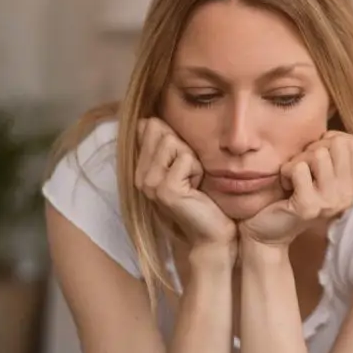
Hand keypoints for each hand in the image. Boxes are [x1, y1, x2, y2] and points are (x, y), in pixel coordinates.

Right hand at [135, 118, 236, 249]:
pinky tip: (196, 189)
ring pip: (173, 142)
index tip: (183, 164)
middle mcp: (140, 176)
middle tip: (190, 175)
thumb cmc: (204, 199)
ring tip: (193, 182)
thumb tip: (149, 119)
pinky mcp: (165, 189)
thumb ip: (167, 145)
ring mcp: (150, 183)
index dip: (175, 138)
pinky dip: (197, 170)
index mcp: (141, 169)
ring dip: (192, 160)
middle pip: (162, 131)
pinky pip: (185, 158)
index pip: (149, 126)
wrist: (211, 233)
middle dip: (185, 148)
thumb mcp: (184, 167)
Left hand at [239, 131, 352, 246]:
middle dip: (313, 149)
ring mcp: (329, 202)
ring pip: (318, 154)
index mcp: (351, 185)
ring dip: (298, 161)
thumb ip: (331, 156)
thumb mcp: (318, 175)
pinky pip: (299, 168)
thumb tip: (331, 133)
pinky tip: (285, 186)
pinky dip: (286, 172)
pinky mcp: (309, 207)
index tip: (315, 156)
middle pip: (337, 144)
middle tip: (302, 167)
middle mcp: (346, 194)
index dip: (331, 139)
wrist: (269, 233)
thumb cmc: (291, 196)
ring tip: (293, 178)